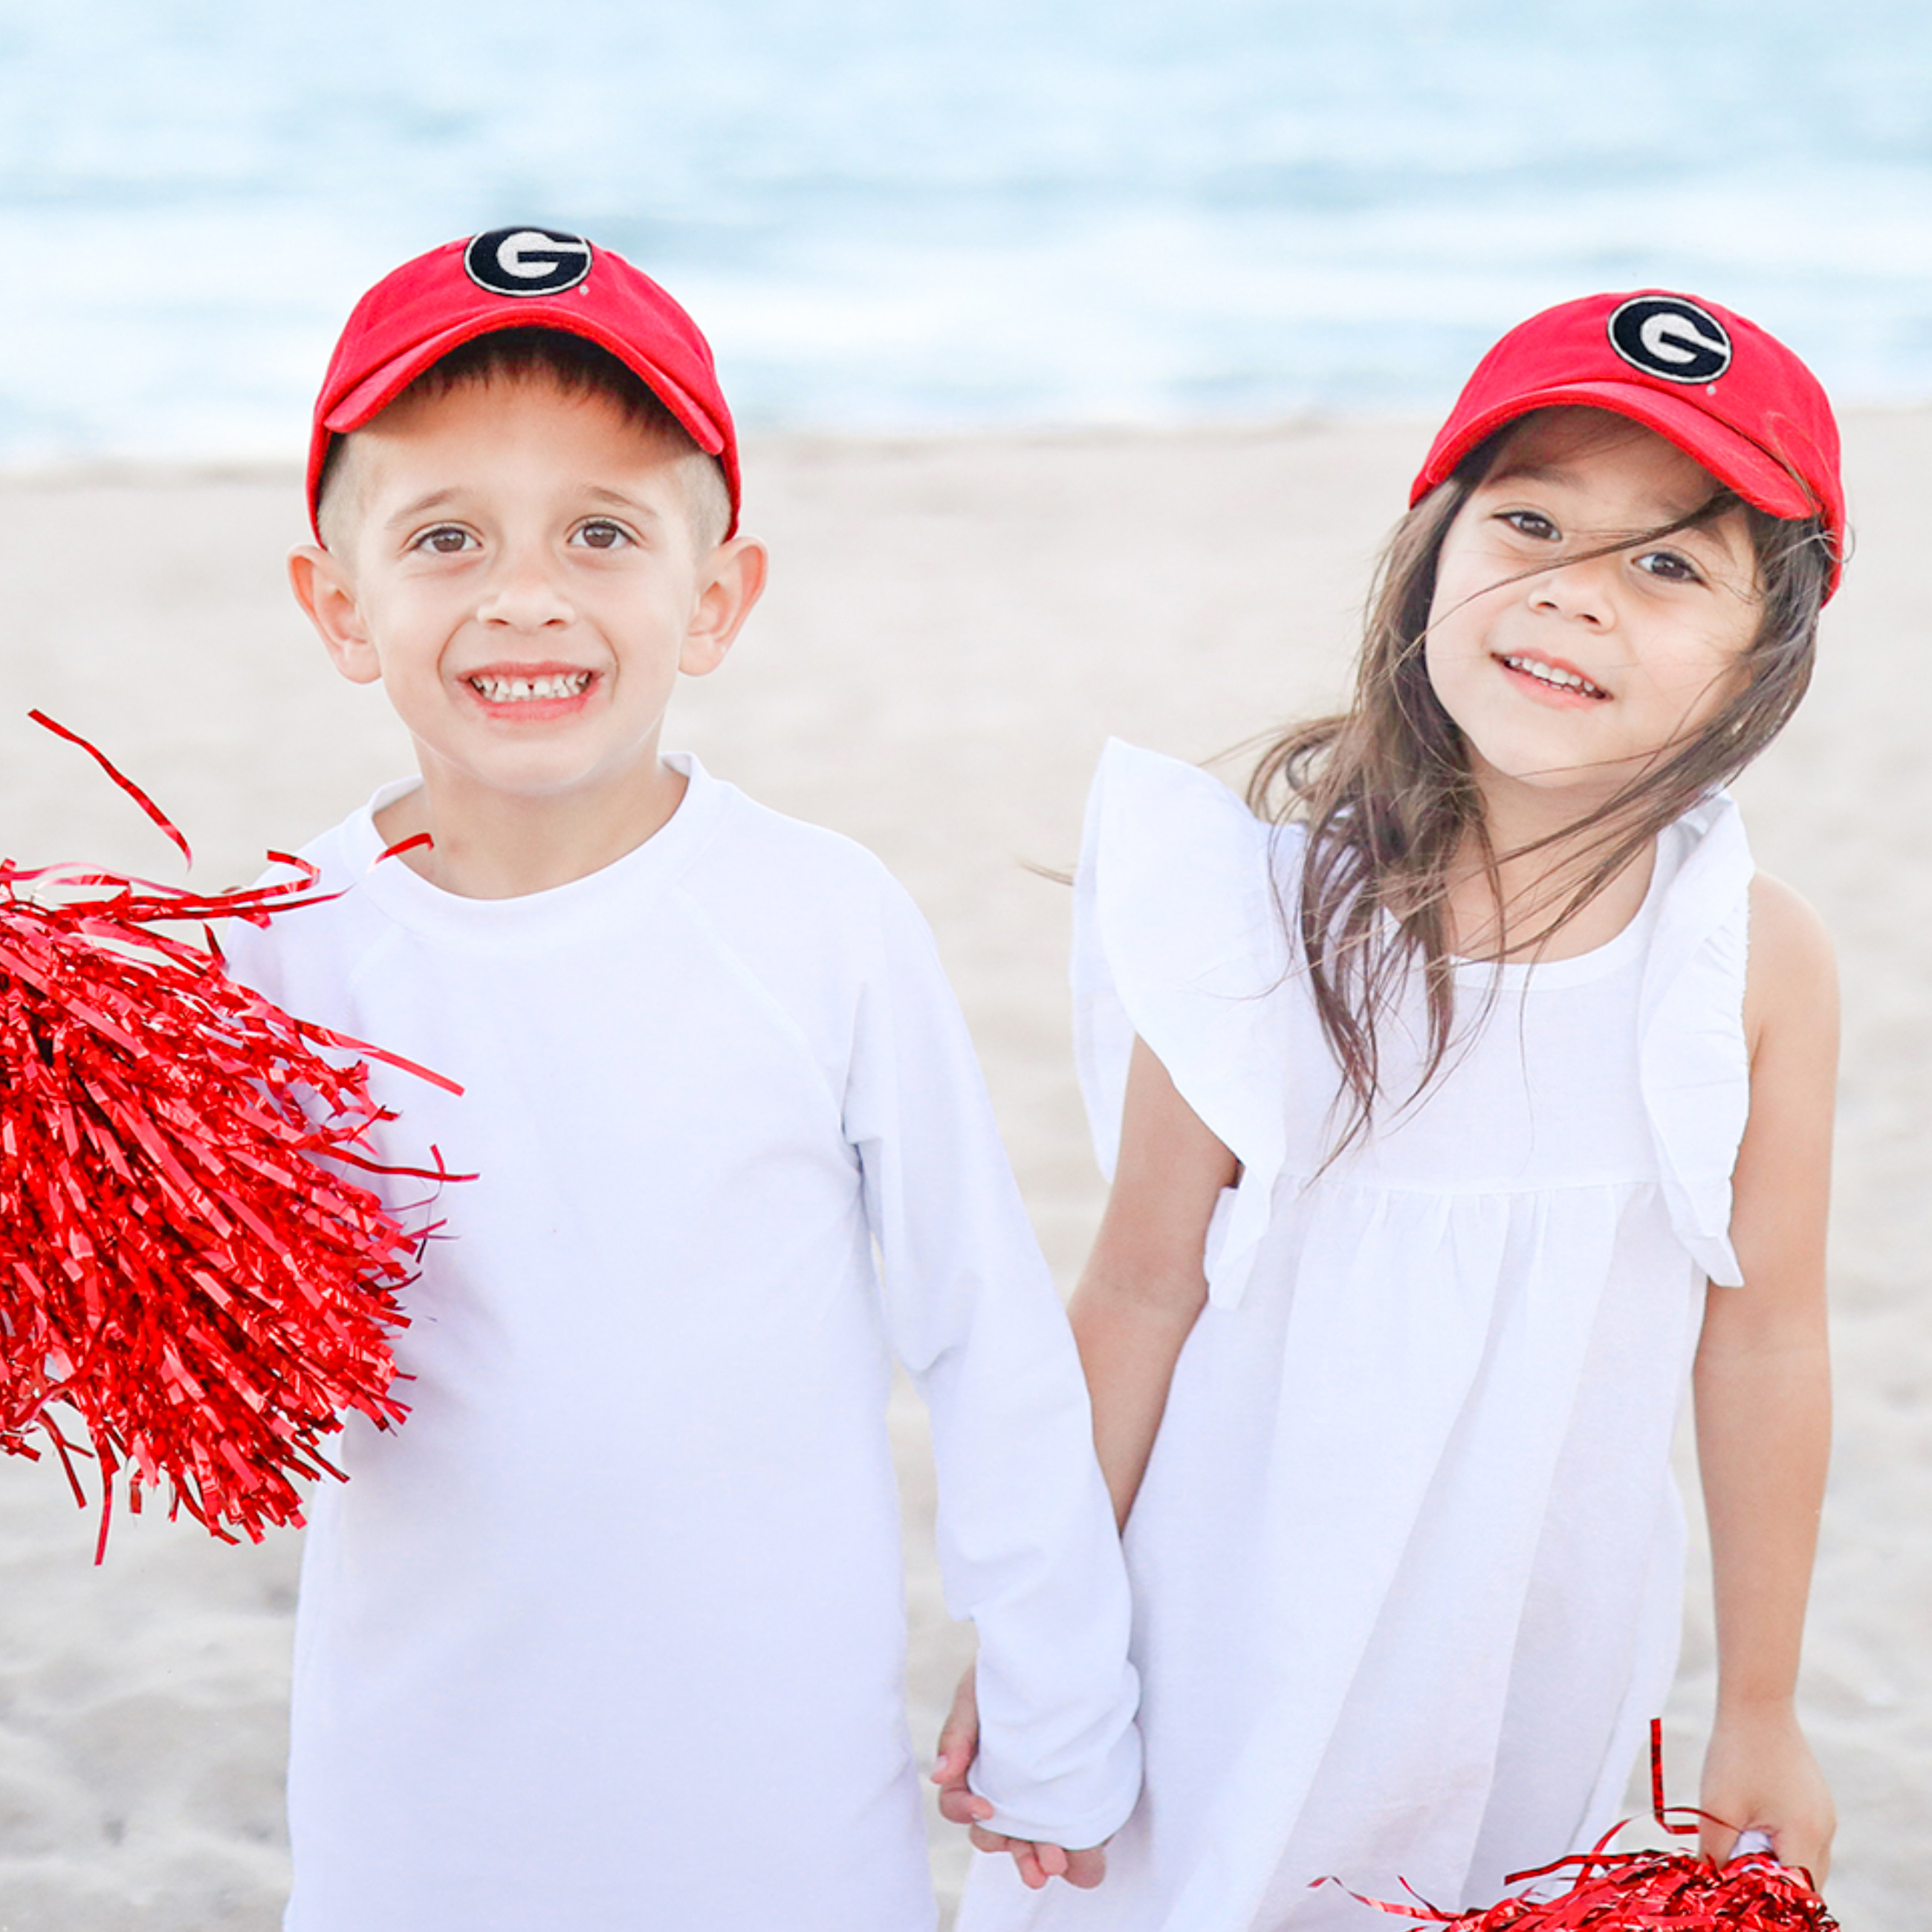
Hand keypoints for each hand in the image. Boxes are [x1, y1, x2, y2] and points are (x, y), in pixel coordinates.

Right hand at [931, 1666, 1109, 1889]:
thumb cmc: (1004, 1674)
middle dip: (1016, 1855)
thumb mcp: (975, 1694)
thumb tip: (939, 1775)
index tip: (987, 1808)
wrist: (1052, 1651)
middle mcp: (1001, 1790)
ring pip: (1032, 1844)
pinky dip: (1078, 1852)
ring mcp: (1035, 1798)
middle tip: (1037, 1867)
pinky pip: (1072, 1833)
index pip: (958, 1803)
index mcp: (972, 1768)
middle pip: (997, 1837)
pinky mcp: (1071, 1797)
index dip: (967, 1811)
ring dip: (1042, 1860)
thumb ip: (957, 1733)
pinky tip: (1085, 1859)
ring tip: (1058, 1865)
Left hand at [1699, 1702, 1834, 1883]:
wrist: (1756, 1701)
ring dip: (1772, 1861)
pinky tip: (1748, 1820)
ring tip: (1738, 1835)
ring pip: (1802, 1861)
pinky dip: (1777, 1842)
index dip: (1768, 1900)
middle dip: (1769, 1883)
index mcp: (1806, 1836)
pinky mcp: (1815, 1803)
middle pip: (1803, 1883)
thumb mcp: (1717, 1808)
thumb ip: (1715, 1854)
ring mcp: (1824, 1816)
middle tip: (1733, 1864)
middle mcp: (1825, 1831)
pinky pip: (1801, 1839)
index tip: (1737, 1889)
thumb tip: (1711, 1885)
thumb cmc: (1735, 1753)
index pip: (1796, 1894)